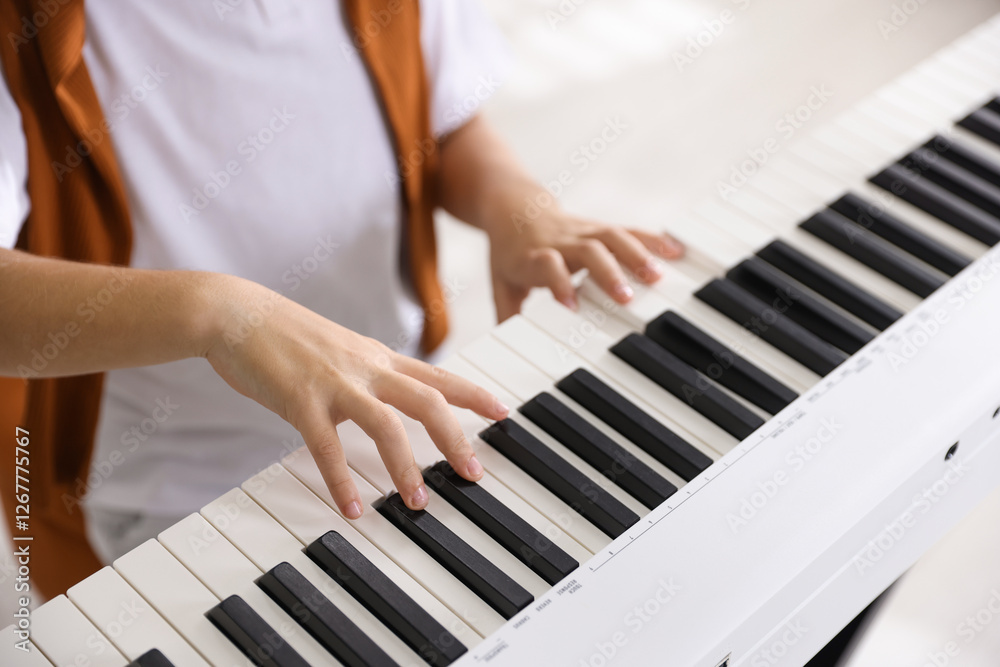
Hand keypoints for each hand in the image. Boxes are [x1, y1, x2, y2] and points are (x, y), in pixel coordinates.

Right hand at [203, 275, 508, 517]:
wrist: (237, 312)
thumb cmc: (287, 336)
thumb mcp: (342, 351)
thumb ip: (369, 375)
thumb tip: (389, 404)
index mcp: (378, 357)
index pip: (439, 374)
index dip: (474, 394)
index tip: (503, 411)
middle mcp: (366, 367)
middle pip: (428, 400)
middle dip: (456, 439)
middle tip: (474, 475)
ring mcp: (335, 382)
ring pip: (387, 424)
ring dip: (406, 468)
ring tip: (417, 503)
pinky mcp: (300, 399)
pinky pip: (327, 446)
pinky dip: (341, 480)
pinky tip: (352, 508)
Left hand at [488, 207, 684, 320]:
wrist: (513, 207)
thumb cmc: (511, 253)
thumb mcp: (501, 284)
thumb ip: (507, 317)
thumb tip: (509, 355)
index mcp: (532, 257)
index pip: (546, 264)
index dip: (559, 282)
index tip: (572, 307)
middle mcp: (559, 241)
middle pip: (587, 249)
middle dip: (609, 273)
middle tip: (626, 298)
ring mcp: (582, 232)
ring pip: (612, 236)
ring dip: (637, 255)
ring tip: (658, 277)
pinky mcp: (599, 227)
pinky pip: (628, 230)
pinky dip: (653, 239)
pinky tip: (676, 251)